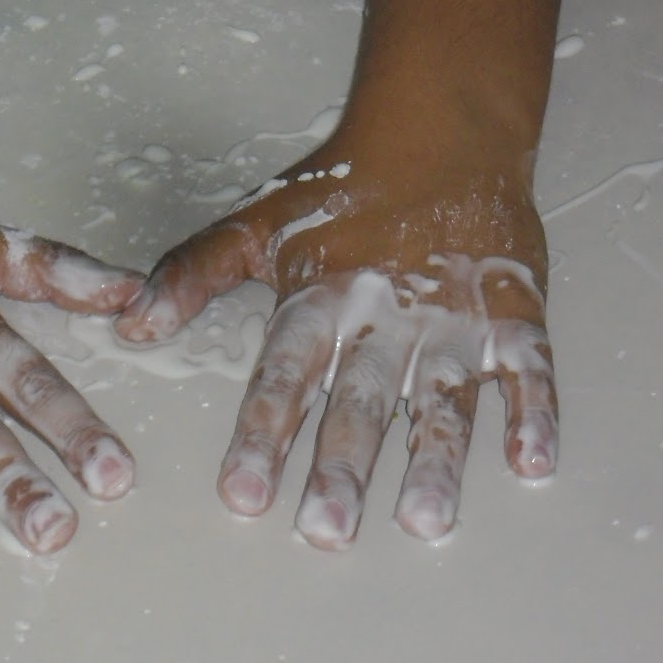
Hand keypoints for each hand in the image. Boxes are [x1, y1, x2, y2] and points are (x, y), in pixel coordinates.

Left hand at [114, 129, 557, 549]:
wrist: (441, 132)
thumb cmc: (343, 189)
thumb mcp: (258, 224)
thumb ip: (194, 274)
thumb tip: (129, 324)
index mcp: (322, 295)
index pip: (287, 371)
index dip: (265, 431)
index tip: (244, 494)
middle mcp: (387, 312)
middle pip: (363, 396)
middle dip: (344, 464)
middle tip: (325, 530)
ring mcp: (454, 314)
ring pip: (443, 393)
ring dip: (436, 456)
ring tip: (424, 519)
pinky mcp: (513, 309)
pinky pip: (529, 363)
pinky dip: (534, 409)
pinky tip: (531, 460)